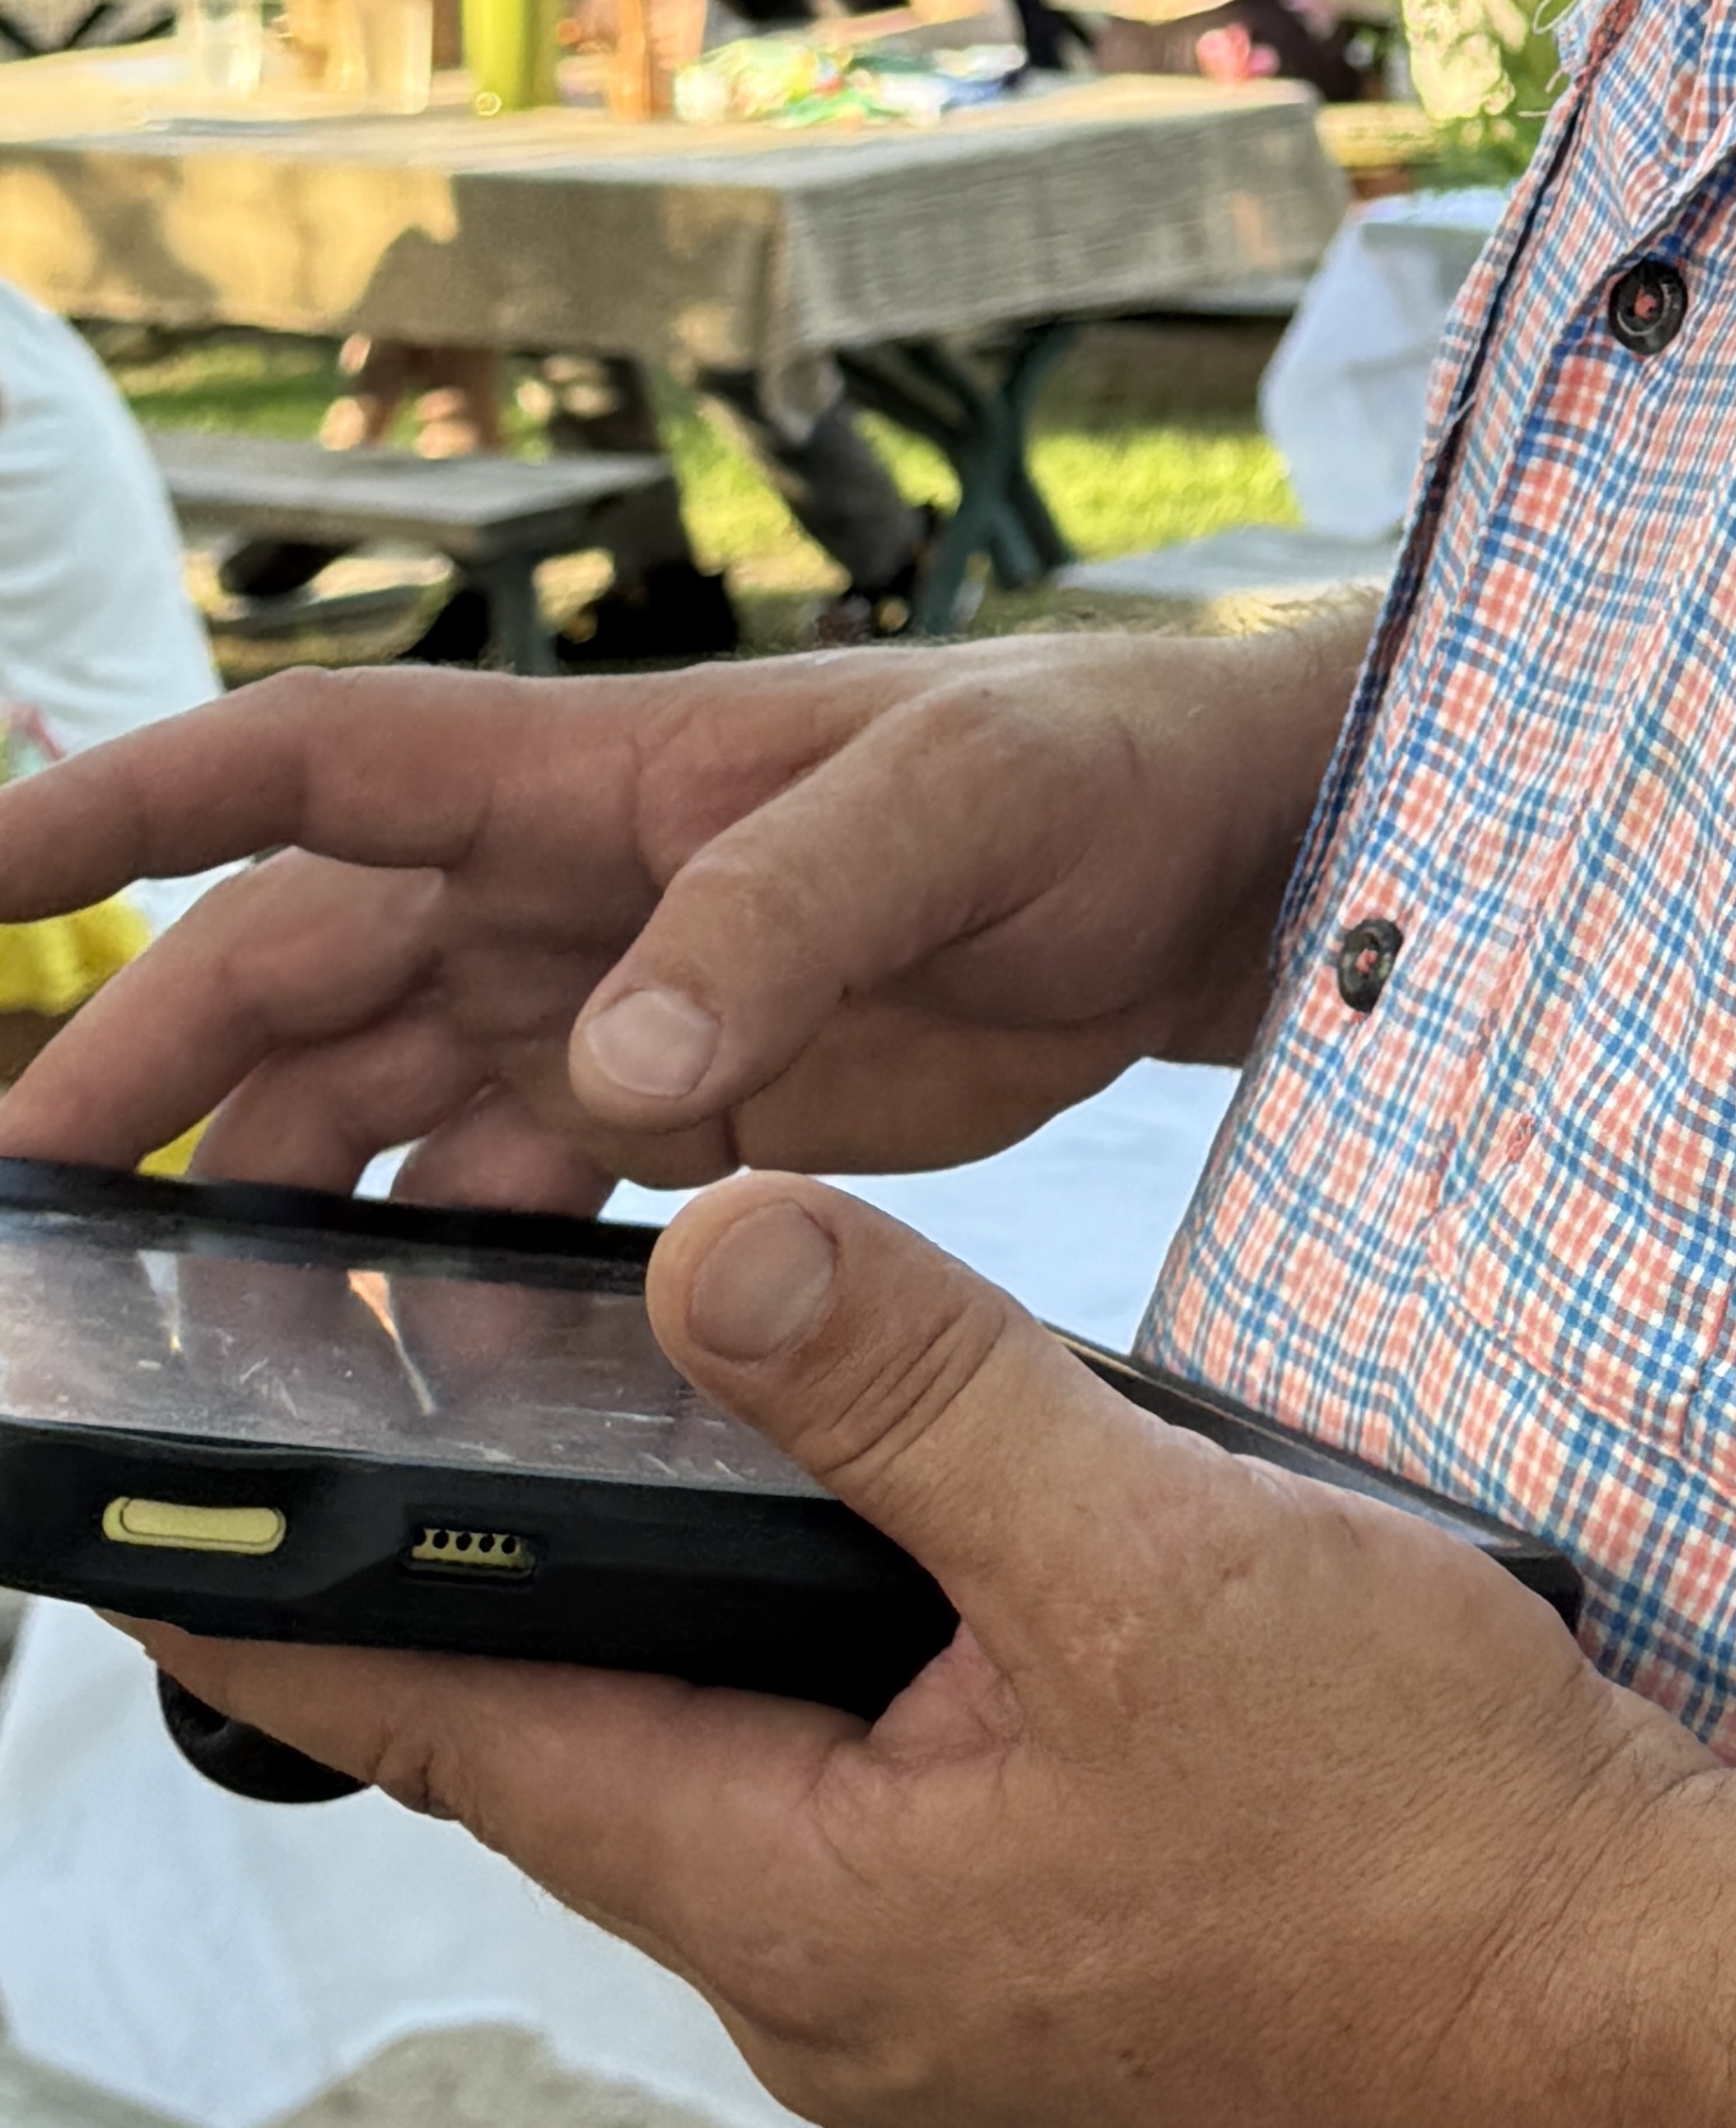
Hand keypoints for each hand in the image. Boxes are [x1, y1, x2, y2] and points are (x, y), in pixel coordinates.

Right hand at [0, 626, 1366, 1205]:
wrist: (1225, 856)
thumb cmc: (1095, 767)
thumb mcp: (958, 808)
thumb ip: (783, 921)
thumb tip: (616, 1060)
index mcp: (606, 774)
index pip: (319, 764)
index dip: (136, 805)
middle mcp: (579, 883)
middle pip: (302, 967)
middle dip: (154, 1068)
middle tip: (31, 1207)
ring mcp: (627, 998)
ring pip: (381, 1093)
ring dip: (271, 1187)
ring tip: (166, 1321)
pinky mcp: (700, 1103)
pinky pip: (510, 1185)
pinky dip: (429, 1265)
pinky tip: (378, 1362)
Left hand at [134, 1180, 1715, 2127]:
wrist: (1636, 1991)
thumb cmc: (1421, 1820)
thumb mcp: (1151, 1547)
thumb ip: (922, 1390)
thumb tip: (719, 1253)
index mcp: (811, 1900)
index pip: (477, 1736)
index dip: (315, 1615)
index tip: (160, 1526)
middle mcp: (837, 1979)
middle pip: (600, 1756)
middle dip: (505, 1601)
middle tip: (396, 1433)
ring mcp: (943, 1991)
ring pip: (747, 1771)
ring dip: (697, 1631)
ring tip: (653, 1467)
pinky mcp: (1042, 1964)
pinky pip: (873, 1805)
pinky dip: (839, 1681)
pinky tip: (910, 1581)